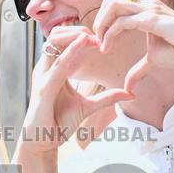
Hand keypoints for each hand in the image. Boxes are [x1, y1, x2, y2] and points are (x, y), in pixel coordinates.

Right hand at [18, 31, 134, 156]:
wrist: (43, 142)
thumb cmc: (59, 123)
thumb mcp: (88, 106)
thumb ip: (107, 98)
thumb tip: (130, 94)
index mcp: (54, 69)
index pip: (64, 41)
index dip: (82, 36)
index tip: (102, 39)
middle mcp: (46, 68)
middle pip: (57, 35)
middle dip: (77, 30)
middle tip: (99, 34)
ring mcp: (43, 76)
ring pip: (55, 43)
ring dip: (75, 35)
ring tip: (93, 36)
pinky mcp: (44, 87)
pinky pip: (58, 64)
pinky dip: (71, 51)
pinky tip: (84, 42)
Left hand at [93, 0, 173, 85]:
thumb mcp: (152, 61)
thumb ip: (138, 70)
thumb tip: (128, 86)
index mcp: (143, 10)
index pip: (114, 8)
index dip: (102, 24)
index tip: (99, 44)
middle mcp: (144, 5)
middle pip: (109, 2)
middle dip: (98, 22)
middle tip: (97, 42)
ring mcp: (148, 9)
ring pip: (112, 7)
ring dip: (101, 26)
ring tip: (101, 45)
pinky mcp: (151, 18)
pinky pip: (122, 22)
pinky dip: (110, 34)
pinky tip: (107, 47)